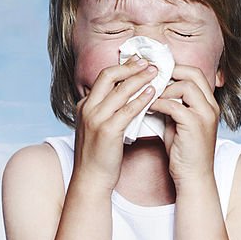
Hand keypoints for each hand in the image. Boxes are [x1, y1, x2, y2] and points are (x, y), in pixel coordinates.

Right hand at [72, 59, 158, 191]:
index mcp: (85, 105)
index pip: (104, 77)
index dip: (122, 67)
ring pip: (120, 90)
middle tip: (148, 62)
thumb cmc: (99, 154)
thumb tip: (126, 95)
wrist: (91, 178)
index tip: (138, 61)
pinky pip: (127, 110)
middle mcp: (87, 108)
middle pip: (109, 76)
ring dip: (139, 79)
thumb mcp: (98, 126)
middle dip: (130, 66)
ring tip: (155, 73)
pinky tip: (153, 94)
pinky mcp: (107, 131)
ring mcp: (95, 119)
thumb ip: (108, 109)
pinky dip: (141, 99)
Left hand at [147, 64, 219, 185]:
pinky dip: (159, 104)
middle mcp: (211, 106)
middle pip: (193, 74)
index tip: (156, 72)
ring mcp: (205, 114)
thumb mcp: (179, 123)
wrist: (193, 177)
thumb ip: (173, 105)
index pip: (195, 73)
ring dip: (164, 89)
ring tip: (150, 97)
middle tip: (151, 79)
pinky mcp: (195, 124)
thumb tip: (156, 90)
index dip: (176, 69)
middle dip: (170, 72)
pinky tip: (149, 109)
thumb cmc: (184, 152)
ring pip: (185, 86)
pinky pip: (174, 105)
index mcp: (209, 104)